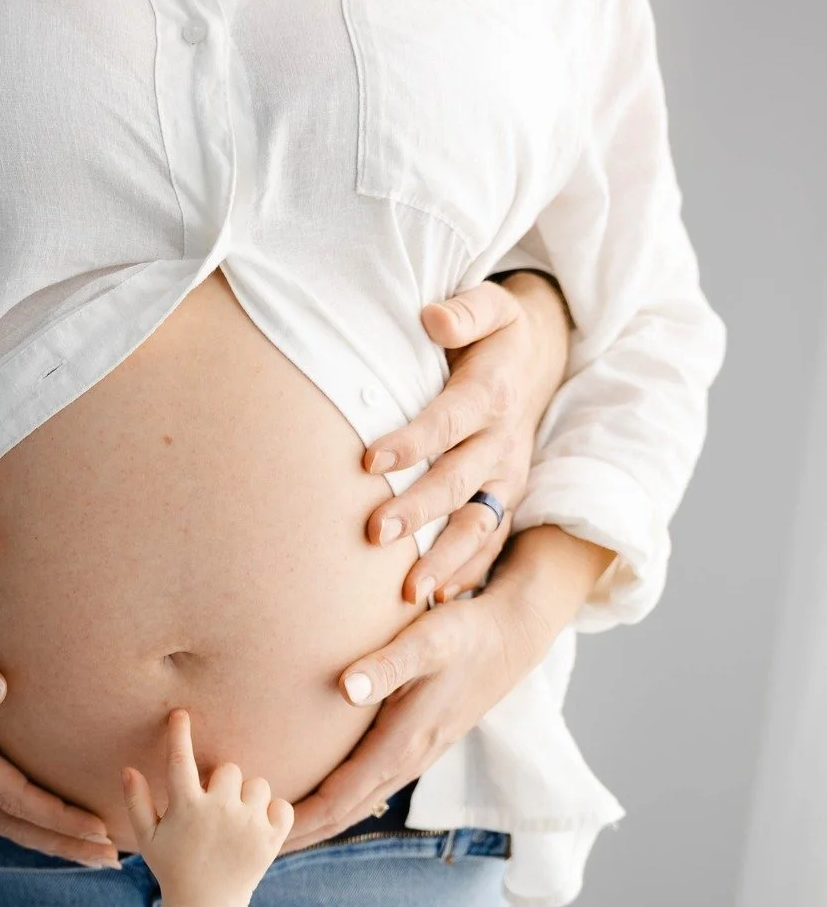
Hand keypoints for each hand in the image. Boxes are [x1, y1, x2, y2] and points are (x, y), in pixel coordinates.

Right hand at [0, 588, 121, 865]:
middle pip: (9, 822)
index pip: (12, 794)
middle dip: (61, 843)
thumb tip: (0, 690)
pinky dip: (19, 821)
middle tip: (112, 860)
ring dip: (43, 839)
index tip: (101, 830)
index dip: (58, 817)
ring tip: (89, 851)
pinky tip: (43, 823)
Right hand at [122, 711, 293, 906]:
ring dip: (248, 797)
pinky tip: (257, 828)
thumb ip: (136, 803)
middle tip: (216, 808)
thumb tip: (128, 769)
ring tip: (236, 821)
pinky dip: (273, 813)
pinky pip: (281, 806)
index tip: (180, 714)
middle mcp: (219, 810)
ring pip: (257, 784)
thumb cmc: (173, 868)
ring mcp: (248, 824)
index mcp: (185, 807)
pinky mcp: (271, 838)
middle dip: (223, 783)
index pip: (180, 759)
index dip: (179, 733)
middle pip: (229, 769)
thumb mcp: (147, 839)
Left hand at [286, 528, 613, 849]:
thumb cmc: (465, 634)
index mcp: (402, 744)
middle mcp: (407, 760)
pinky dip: (336, 801)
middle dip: (298, 835)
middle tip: (251, 850)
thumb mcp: (428, 640)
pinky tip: (316, 798)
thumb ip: (387, 664)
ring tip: (272, 832)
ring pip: (356, 803)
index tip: (260, 835)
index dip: (298, 821)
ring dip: (316, 822)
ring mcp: (413, 757)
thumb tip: (346, 688)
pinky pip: (367, 787)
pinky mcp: (415, 747)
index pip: (340, 799)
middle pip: (343, 813)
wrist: (510, 638)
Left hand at [366, 273, 571, 606]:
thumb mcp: (492, 305)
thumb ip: (464, 311)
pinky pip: (492, 544)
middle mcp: (502, 443)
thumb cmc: (495, 335)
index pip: (448, 420)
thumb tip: (433, 317)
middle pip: (458, 481)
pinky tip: (440, 601)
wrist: (538, 360)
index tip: (369, 457)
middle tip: (374, 533)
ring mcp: (507, 479)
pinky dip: (470, 573)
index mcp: (490, 395)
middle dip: (418, 509)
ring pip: (478, 524)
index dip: (412, 439)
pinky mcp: (505, 502)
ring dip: (445, 558)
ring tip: (409, 591)